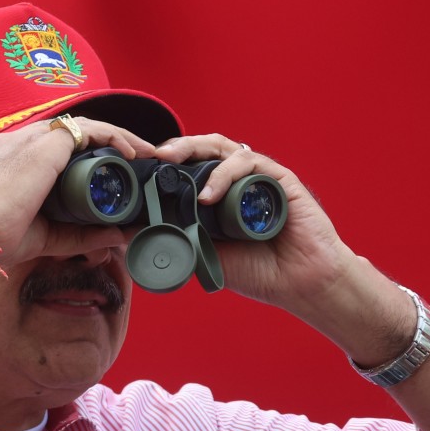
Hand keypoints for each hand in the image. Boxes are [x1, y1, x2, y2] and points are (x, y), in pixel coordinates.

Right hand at [0, 116, 154, 266]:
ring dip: (119, 139)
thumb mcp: (49, 237)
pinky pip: (90, 130)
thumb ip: (82, 235)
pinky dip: (114, 137)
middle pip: (76, 134)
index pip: (59, 149)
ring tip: (143, 154)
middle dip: (110, 145)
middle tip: (137, 160)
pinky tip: (131, 152)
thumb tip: (117, 236)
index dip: (89, 157)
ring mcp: (33, 138)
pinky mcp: (46, 142)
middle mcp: (22, 142)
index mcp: (15, 161)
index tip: (113, 172)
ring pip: (86, 127)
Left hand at [155, 134, 356, 314]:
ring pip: (223, 148)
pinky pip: (248, 163)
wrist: (300, 283)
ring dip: (194, 152)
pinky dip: (224, 174)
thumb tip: (129, 233)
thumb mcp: (204, 256)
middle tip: (153, 157)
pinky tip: (209, 195)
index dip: (168, 163)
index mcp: (221, 195)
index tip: (141, 167)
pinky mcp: (280, 179)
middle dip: (177, 147)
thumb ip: (174, 241)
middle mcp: (238, 181)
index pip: (191, 166)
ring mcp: (259, 178)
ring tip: (172, 166)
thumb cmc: (259, 271)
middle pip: (204, 148)